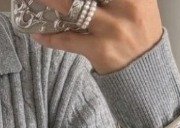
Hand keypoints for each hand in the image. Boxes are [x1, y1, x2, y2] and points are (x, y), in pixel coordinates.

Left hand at [29, 0, 163, 74]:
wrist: (145, 69)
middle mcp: (125, 6)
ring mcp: (110, 29)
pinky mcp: (98, 49)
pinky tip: (37, 34)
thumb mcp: (137, 4)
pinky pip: (67, 41)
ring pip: (72, 7)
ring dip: (49, 1)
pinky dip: (50, 38)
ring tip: (34, 0)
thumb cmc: (138, 32)